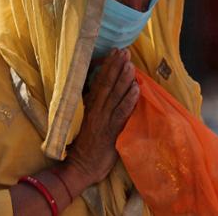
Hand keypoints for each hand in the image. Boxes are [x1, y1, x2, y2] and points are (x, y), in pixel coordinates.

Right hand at [65, 49, 138, 185]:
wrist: (81, 166)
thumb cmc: (83, 143)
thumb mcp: (85, 118)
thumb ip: (92, 103)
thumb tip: (100, 86)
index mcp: (89, 105)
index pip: (99, 81)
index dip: (108, 65)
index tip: (115, 51)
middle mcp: (96, 109)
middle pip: (108, 84)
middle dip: (117, 66)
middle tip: (125, 52)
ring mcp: (104, 120)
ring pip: (115, 95)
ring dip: (124, 79)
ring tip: (131, 65)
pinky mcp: (112, 131)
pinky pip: (122, 113)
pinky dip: (129, 100)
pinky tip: (136, 89)